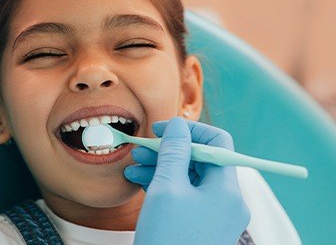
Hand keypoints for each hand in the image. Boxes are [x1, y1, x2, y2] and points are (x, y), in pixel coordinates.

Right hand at [125, 117, 249, 244]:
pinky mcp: (199, 224)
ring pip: (188, 177)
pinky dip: (163, 185)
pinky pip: (184, 195)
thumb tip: (179, 126)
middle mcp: (225, 200)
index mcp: (226, 189)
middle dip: (169, 150)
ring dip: (162, 167)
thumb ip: (174, 152)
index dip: (190, 130)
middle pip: (200, 160)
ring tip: (134, 165)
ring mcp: (213, 214)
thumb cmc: (169, 240)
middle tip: (142, 148)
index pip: (217, 143)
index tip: (163, 130)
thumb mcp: (167, 189)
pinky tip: (139, 181)